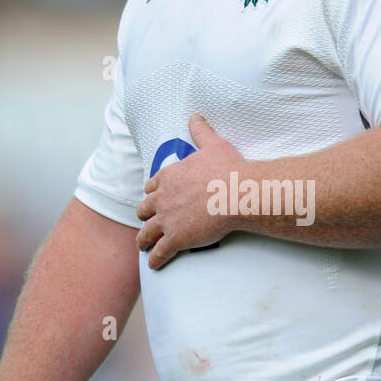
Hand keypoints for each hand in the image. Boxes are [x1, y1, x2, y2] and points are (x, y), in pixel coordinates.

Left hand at [136, 113, 242, 268]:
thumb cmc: (228, 168)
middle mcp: (163, 198)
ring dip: (143, 240)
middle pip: (145, 209)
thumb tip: (195, 115)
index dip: (152, 193)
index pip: (152, 186)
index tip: (153, 197)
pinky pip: (160, 252)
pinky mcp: (176, 239)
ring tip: (143, 246)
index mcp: (169, 176)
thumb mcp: (213, 144)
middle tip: (146, 221)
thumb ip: (200, 130)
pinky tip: (154, 265)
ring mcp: (167, 220)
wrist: (237, 194)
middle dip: (144, 215)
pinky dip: (156, 259)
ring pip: (147, 232)